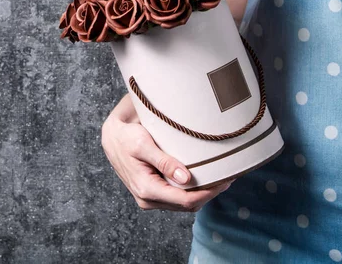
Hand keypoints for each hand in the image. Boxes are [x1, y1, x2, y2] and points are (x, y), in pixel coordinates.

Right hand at [101, 94, 231, 210]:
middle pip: (188, 205)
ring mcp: (150, 199)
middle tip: (229, 176)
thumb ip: (164, 161)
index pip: (186, 200)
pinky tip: (204, 178)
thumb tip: (186, 178)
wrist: (111, 137)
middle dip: (210, 193)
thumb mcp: (143, 144)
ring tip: (220, 177)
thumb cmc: (126, 136)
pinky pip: (177, 198)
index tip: (225, 179)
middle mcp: (147, 199)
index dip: (209, 193)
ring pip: (184, 204)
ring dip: (203, 193)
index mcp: (146, 189)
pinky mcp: (153, 193)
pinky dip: (193, 191)